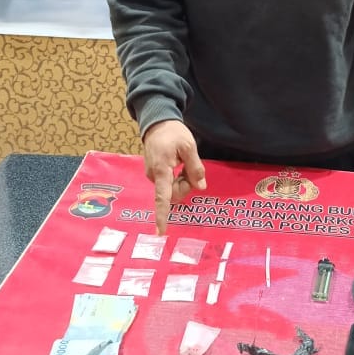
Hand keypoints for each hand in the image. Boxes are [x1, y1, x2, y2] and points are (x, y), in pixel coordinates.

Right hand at [142, 120, 206, 234]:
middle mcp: (154, 176)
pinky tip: (178, 164)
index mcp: (161, 170)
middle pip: (172, 194)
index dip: (162, 216)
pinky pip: (168, 183)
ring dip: (181, 181)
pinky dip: (176, 178)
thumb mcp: (189, 146)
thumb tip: (200, 187)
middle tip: (190, 168)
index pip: (162, 198)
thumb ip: (195, 168)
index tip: (160, 232)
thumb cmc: (172, 132)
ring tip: (183, 162)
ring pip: (171, 189)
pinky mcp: (154, 173)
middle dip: (185, 186)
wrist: (157, 122)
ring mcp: (153, 175)